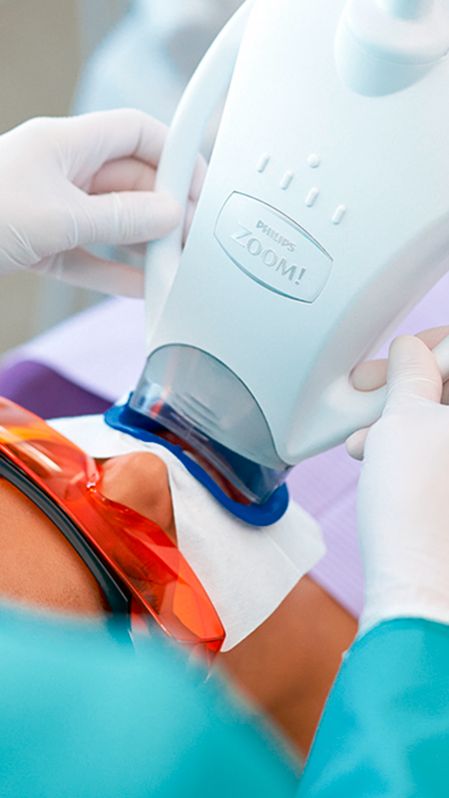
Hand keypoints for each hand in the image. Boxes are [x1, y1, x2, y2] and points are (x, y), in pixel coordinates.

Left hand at [0, 110, 198, 296]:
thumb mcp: (57, 217)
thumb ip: (119, 217)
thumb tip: (170, 214)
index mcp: (63, 144)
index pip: (135, 133)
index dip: (172, 155)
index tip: (197, 189)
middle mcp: (60, 171)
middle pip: (130, 183)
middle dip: (162, 210)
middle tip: (187, 240)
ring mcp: (50, 209)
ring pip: (111, 223)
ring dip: (142, 245)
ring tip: (170, 266)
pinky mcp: (39, 246)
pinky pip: (88, 257)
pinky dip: (114, 272)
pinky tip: (141, 287)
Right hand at [347, 335, 448, 632]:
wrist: (421, 586)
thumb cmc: (417, 509)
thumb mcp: (401, 422)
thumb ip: (410, 374)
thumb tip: (411, 351)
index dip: (427, 347)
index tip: (400, 356)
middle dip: (410, 384)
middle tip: (371, 390)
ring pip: (445, 419)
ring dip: (405, 417)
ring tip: (366, 437)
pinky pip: (444, 449)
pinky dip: (416, 445)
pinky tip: (381, 458)